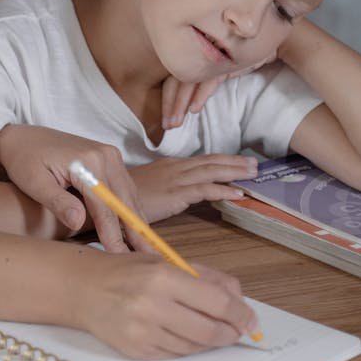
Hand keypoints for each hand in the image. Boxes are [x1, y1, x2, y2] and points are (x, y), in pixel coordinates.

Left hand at [0, 125, 152, 253]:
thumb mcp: (34, 183)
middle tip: (152, 258)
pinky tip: (135, 228)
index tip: (120, 257)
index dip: (113, 235)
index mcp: (89, 162)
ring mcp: (111, 156)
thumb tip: (77, 222)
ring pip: (130, 195)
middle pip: (126, 201)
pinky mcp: (110, 159)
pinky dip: (131, 209)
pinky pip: (125, 188)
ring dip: (138, 222)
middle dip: (137, 232)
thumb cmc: (25, 161)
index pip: (105, 207)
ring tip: (148, 248)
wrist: (24, 137)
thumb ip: (58, 202)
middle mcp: (106, 156)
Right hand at [76, 250, 256, 358]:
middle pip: (209, 331)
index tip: (250, 320)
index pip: (217, 303)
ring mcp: (141, 331)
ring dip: (210, 341)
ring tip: (212, 330)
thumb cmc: (127, 272)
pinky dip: (187, 347)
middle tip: (237, 331)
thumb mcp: (166, 262)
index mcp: (162, 276)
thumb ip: (206, 278)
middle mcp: (151, 305)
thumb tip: (239, 298)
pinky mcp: (135, 350)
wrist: (82, 289)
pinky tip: (185, 335)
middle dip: (230, 333)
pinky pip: (174, 355)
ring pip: (193, 346)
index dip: (241, 315)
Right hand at [130, 154, 257, 222]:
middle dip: (234, 162)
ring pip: (212, 171)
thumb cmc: (120, 198)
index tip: (239, 161)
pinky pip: (205, 189)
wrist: (105, 200)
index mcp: (169, 166)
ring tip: (253, 173)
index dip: (222, 160)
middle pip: (210, 161)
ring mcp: (176, 179)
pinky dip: (224, 190)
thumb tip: (175, 195)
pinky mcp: (175, 193)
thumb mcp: (145, 189)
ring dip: (235, 171)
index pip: (201, 160)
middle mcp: (175, 168)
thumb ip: (162, 190)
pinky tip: (239, 193)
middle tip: (255, 164)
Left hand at [161, 55, 277, 127]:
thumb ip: (202, 77)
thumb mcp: (217, 65)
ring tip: (177, 122)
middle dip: (171, 105)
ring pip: (190, 80)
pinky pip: (210, 79)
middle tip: (168, 125)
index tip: (165, 120)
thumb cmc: (238, 52)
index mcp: (191, 51)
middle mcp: (196, 50)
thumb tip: (188, 101)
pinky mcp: (225, 59)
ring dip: (182, 103)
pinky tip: (195, 109)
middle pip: (176, 79)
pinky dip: (201, 95)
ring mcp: (210, 53)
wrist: (261, 37)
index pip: (172, 76)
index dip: (167, 99)